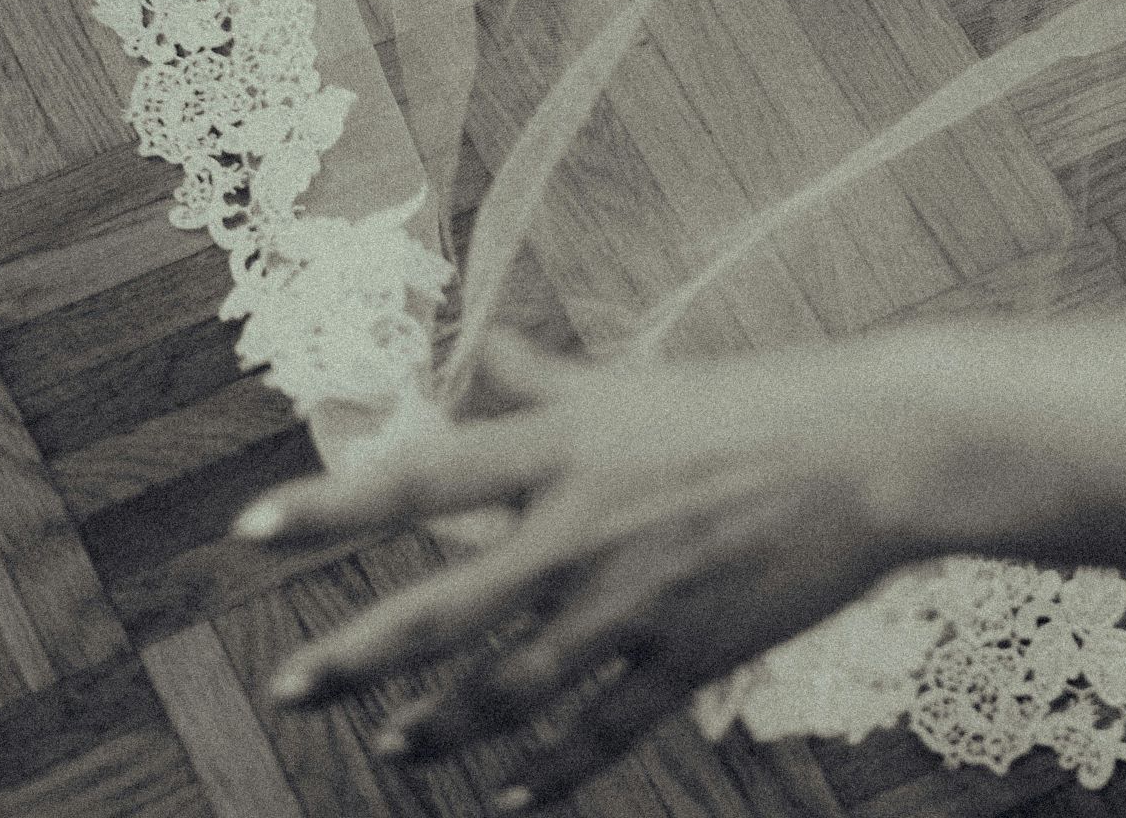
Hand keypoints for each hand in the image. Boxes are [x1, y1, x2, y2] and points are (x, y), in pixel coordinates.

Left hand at [233, 332, 941, 807]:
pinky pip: (603, 729)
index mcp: (568, 446)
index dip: (331, 506)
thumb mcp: (642, 380)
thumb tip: (485, 352)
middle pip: (444, 609)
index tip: (250, 530)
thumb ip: (550, 375)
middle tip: (294, 687)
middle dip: (358, 657)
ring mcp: (635, 600)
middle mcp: (584, 527)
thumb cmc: (760, 402)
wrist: (875, 449)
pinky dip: (552, 768)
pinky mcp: (690, 653)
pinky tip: (513, 794)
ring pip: (511, 686)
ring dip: (441, 726)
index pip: (423, 477)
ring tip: (393, 747)